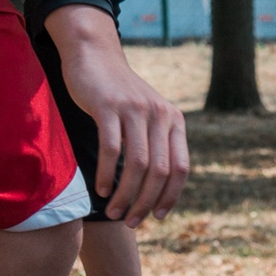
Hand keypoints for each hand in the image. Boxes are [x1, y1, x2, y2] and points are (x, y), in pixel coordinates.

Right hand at [45, 5, 188, 226]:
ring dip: (125, 194)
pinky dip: (106, 174)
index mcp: (174, 121)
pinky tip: (101, 189)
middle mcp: (160, 115)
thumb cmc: (120, 96)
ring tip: (113, 211)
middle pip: (159, 172)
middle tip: (131, 221)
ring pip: (137, 165)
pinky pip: (111, 150)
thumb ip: (158, 146)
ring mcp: (135, 110)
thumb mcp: (148, 118)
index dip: (170, 197)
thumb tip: (159, 193)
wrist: (94, 55)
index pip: (180, 169)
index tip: (157, 217)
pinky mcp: (109, 106)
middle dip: (145, 202)